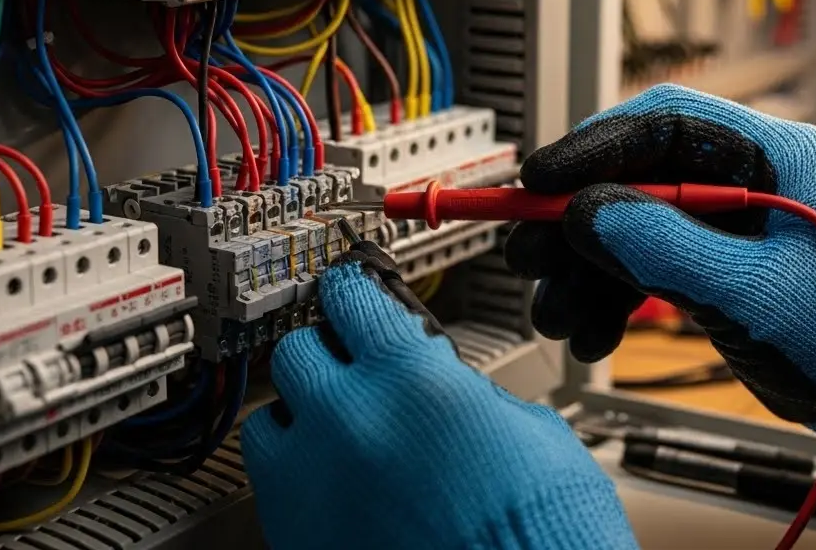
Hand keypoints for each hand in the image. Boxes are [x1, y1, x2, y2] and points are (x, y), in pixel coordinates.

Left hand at [241, 245, 636, 549]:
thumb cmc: (544, 535)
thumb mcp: (536, 434)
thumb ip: (476, 396)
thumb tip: (454, 391)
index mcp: (411, 378)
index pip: (352, 297)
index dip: (356, 289)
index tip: (354, 291)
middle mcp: (349, 419)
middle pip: (300, 349)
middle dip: (330, 352)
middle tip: (357, 365)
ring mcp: (314, 481)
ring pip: (272, 414)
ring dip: (304, 411)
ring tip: (341, 429)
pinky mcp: (297, 536)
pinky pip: (271, 482)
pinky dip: (295, 470)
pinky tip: (331, 479)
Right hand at [504, 84, 815, 499]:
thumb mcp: (751, 291)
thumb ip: (665, 245)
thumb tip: (587, 211)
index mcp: (774, 154)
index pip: (663, 123)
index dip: (591, 147)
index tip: (537, 180)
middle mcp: (748, 175)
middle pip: (636, 174)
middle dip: (576, 220)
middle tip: (528, 254)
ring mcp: (731, 220)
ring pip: (633, 223)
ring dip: (585, 269)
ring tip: (555, 314)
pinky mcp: (719, 261)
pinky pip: (648, 262)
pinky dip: (613, 295)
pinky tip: (590, 331)